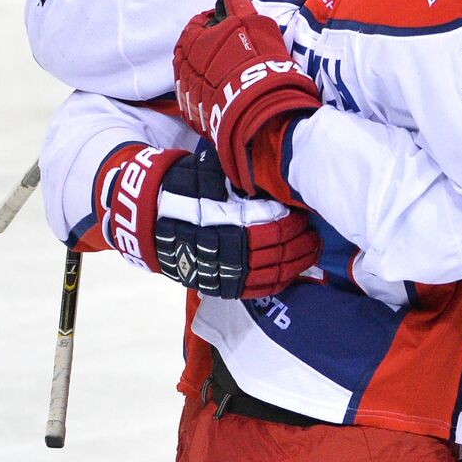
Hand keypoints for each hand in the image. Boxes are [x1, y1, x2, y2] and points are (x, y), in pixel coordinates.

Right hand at [94, 143, 318, 298]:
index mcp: (232, 221)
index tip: (306, 217)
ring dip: (295, 265)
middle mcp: (231, 250)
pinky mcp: (219, 284)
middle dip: (302, 245)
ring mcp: (225, 271)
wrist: (147, 218)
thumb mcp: (212, 172)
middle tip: (315, 236)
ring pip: (272, 274)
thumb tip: (272, 173)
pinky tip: (289, 274)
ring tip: (309, 253)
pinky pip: (255, 290)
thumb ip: (242, 177)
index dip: (296, 224)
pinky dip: (276, 283)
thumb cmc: (184, 187)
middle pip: (280, 252)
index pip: (278, 228)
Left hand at [174, 0, 320, 196]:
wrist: (258, 106)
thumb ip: (238, 6)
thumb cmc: (255, 60)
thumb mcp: (253, 23)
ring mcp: (187, 93)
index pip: (195, 25)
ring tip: (227, 72)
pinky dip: (207, 94)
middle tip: (227, 49)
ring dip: (205, 72)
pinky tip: (224, 93)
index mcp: (191, 42)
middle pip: (189, 52)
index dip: (212, 22)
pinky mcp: (196, 115)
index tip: (228, 24)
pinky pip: (197, 99)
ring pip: (191, 77)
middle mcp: (182, 67)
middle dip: (204, 48)